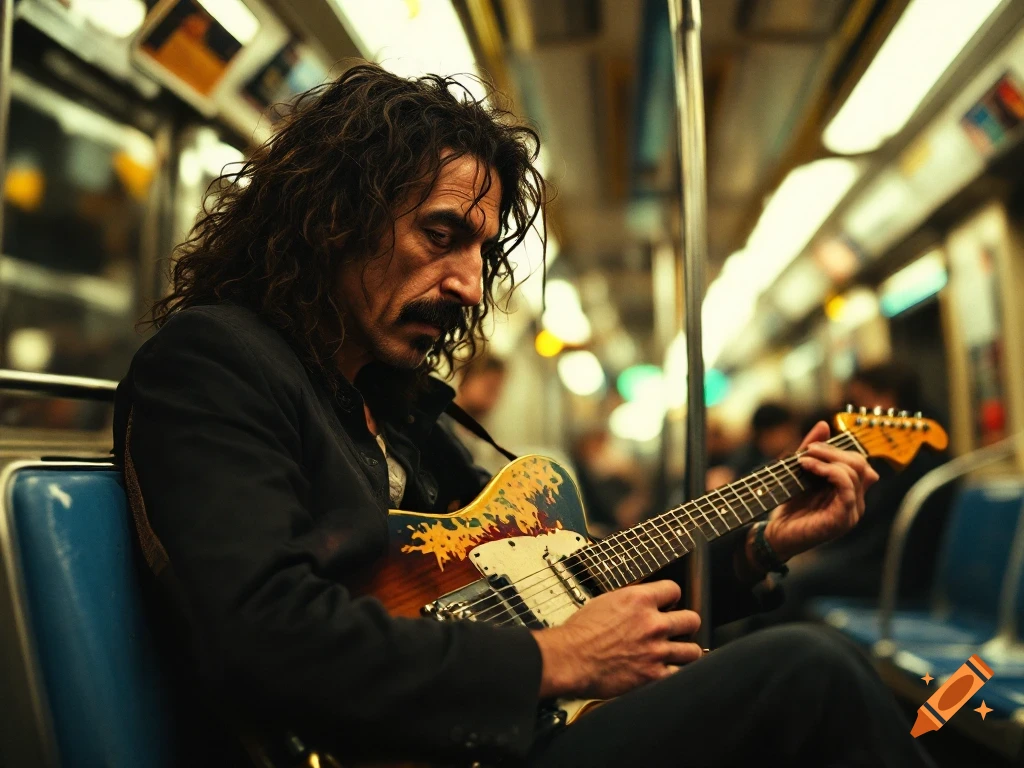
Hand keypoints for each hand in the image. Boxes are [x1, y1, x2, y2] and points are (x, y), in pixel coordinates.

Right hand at [532, 580, 702, 699]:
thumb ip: (630, 601)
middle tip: (679, 628)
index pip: (674, 589)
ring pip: (692, 650)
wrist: (570, 658)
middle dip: (686, 623)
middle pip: (692, 619)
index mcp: (639, 600)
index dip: (672, 597)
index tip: (670, 604)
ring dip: (685, 650)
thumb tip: (641, 603)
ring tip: (678, 651)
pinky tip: (668, 670)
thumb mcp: (605, 601)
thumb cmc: (580, 632)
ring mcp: (656, 650)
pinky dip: (675, 672)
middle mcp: (652, 623)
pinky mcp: (653, 675)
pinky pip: (680, 673)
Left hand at [762, 421, 878, 561]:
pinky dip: (828, 470)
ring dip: (827, 458)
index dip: (839, 449)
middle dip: (833, 450)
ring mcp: (851, 512)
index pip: (859, 462)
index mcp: (850, 492)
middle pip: (861, 464)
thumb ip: (812, 451)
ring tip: (804, 459)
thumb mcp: (799, 472)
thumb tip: (824, 424)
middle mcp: (856, 502)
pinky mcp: (842, 519)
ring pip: (855, 472)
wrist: (775, 534)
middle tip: (808, 449)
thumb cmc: (788, 505)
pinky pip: (846, 487)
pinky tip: (808, 467)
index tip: (812, 446)